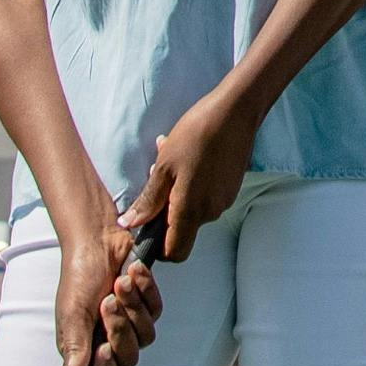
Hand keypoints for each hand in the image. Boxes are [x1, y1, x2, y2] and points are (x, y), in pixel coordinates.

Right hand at [54, 218, 161, 365]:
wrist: (98, 242)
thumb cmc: (79, 276)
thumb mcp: (72, 312)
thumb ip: (74, 347)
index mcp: (84, 348)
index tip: (103, 350)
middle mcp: (108, 341)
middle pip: (128, 359)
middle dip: (119, 329)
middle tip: (107, 302)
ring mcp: (130, 325)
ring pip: (146, 336)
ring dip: (133, 307)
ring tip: (119, 282)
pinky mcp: (147, 307)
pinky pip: (156, 310)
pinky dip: (145, 291)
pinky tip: (132, 272)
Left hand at [125, 101, 259, 263]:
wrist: (235, 113)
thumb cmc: (196, 135)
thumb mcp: (163, 167)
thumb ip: (148, 201)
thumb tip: (130, 224)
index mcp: (191, 210)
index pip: (175, 252)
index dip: (159, 249)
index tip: (147, 229)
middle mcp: (210, 212)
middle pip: (182, 229)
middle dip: (165, 211)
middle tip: (157, 178)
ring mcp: (223, 201)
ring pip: (193, 210)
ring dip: (177, 193)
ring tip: (172, 161)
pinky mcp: (230, 189)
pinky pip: (206, 197)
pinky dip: (193, 185)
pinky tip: (190, 159)